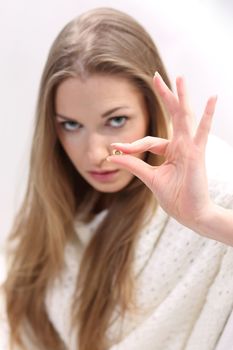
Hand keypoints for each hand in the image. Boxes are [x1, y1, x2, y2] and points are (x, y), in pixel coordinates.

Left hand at [107, 72, 216, 229]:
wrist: (190, 214)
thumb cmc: (175, 197)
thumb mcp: (149, 178)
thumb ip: (133, 165)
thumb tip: (110, 156)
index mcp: (171, 151)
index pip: (148, 140)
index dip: (131, 145)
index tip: (115, 149)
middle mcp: (181, 145)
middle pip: (172, 116)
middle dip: (164, 96)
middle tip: (156, 76)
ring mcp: (190, 147)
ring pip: (185, 117)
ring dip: (181, 97)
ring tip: (180, 78)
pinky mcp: (197, 154)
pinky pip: (203, 131)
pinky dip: (208, 115)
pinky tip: (212, 98)